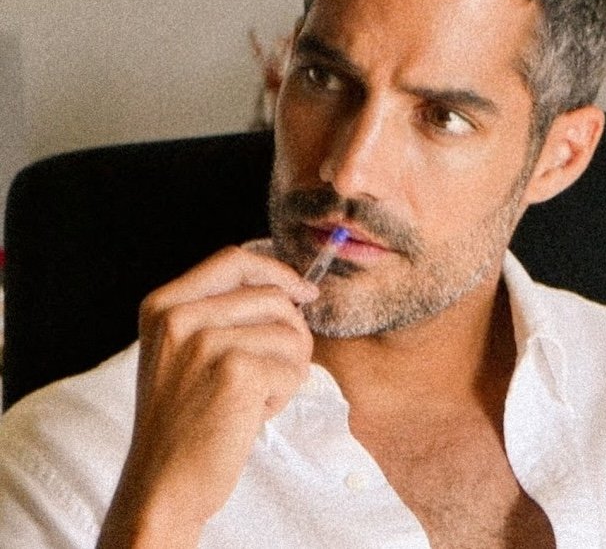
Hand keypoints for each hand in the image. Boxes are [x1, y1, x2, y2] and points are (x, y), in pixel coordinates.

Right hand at [98, 245, 318, 547]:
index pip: (233, 259)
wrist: (162, 484)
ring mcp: (206, 343)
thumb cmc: (184, 418)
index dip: (276, 270)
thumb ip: (223, 312)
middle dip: (292, 332)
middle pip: (272, 295)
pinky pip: (292, 369)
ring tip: (256, 395)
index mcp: (164, 305)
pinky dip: (283, 394)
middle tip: (278, 368)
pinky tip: (253, 413)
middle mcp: (180, 317)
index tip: (303, 291)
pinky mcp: (236, 372)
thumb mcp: (183, 350)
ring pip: (290, 333)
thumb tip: (296, 289)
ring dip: (288, 368)